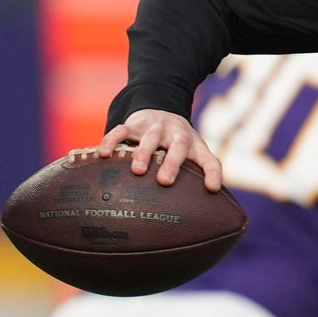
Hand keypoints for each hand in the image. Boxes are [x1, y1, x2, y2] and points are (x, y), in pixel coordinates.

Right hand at [99, 108, 223, 190]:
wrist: (160, 111)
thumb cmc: (178, 144)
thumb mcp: (194, 155)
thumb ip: (202, 175)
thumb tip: (208, 205)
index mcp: (194, 146)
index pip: (209, 160)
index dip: (214, 173)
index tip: (213, 189)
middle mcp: (177, 134)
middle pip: (179, 146)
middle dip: (172, 163)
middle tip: (165, 181)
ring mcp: (156, 127)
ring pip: (151, 137)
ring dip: (144, 152)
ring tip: (137, 170)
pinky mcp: (134, 124)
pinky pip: (122, 130)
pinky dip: (112, 140)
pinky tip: (103, 154)